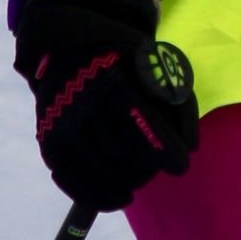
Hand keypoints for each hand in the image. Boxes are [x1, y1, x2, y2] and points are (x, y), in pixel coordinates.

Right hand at [14, 0, 197, 210]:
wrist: (69, 41)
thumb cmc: (122, 53)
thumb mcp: (153, 62)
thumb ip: (176, 100)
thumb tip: (192, 147)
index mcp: (111, 77)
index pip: (140, 124)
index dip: (164, 149)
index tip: (181, 165)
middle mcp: (81, 102)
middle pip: (120, 152)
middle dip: (148, 165)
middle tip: (161, 165)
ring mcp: (61, 123)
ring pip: (98, 169)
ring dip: (127, 180)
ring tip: (143, 178)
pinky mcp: (49, 139)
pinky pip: (70, 178)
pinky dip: (96, 194)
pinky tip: (120, 197)